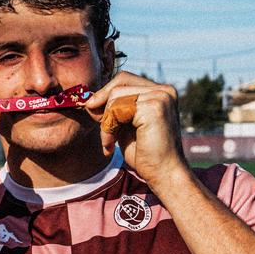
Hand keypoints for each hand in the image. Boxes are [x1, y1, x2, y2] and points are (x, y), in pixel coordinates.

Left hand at [85, 73, 186, 190]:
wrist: (163, 174)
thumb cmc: (145, 153)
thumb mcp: (126, 124)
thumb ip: (115, 108)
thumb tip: (90, 98)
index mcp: (160, 91)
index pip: (124, 79)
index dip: (104, 94)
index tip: (95, 115)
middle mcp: (164, 90)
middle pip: (119, 83)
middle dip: (102, 105)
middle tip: (99, 128)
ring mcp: (160, 97)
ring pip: (115, 97)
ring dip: (105, 122)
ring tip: (108, 142)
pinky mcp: (153, 107)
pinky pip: (116, 109)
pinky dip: (107, 128)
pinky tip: (111, 145)